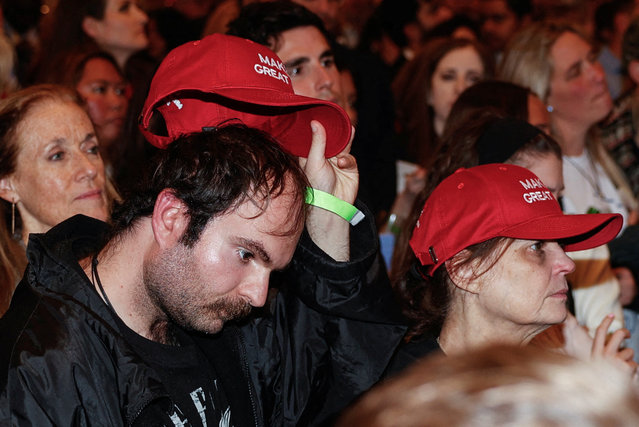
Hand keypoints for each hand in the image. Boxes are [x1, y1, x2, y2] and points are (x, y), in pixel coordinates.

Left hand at [298, 121, 357, 261]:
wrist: (332, 206)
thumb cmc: (316, 186)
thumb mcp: (314, 161)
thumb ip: (317, 142)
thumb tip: (315, 122)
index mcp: (310, 155)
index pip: (314, 136)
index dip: (317, 126)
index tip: (320, 112)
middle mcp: (323, 157)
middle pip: (331, 138)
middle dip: (336, 129)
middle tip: (339, 116)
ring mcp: (337, 162)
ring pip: (343, 145)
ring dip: (346, 138)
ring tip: (349, 128)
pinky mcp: (349, 168)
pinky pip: (350, 157)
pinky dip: (347, 159)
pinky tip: (342, 163)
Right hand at [592, 314, 637, 375]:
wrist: (602, 397)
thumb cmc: (599, 381)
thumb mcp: (595, 366)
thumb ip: (602, 355)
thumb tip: (611, 344)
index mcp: (595, 352)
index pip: (600, 332)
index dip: (606, 321)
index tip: (611, 315)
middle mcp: (605, 354)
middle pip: (618, 335)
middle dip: (625, 333)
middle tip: (627, 335)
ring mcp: (616, 360)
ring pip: (629, 351)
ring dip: (629, 359)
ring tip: (622, 370)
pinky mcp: (626, 367)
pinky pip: (634, 364)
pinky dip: (633, 370)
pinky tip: (626, 377)